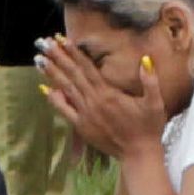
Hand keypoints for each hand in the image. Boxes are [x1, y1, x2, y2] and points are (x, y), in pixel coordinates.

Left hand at [36, 33, 168, 159]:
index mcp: (108, 93)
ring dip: (52, 73)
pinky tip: (44, 88)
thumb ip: (150, 80)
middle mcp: (94, 101)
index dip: (74, 52)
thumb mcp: (155, 103)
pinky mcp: (82, 127)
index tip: (62, 39)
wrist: (139, 155)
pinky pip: (64, 110)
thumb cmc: (149, 128)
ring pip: (65, 89)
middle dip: (57, 57)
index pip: (87, 68)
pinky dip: (53, 99)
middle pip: (72, 74)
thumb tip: (146, 58)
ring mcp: (86, 114)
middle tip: (43, 42)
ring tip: (39, 59)